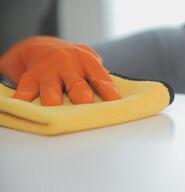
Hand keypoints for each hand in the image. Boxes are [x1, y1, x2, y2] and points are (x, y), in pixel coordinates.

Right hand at [0, 36, 120, 105]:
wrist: (41, 46)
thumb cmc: (72, 61)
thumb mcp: (88, 62)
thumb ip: (100, 76)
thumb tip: (117, 98)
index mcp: (86, 61)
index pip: (100, 77)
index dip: (108, 90)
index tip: (115, 102)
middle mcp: (68, 65)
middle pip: (76, 83)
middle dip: (81, 94)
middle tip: (86, 103)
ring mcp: (48, 72)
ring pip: (50, 88)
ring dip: (53, 98)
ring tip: (55, 107)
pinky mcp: (29, 79)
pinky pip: (25, 91)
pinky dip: (23, 100)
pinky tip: (23, 106)